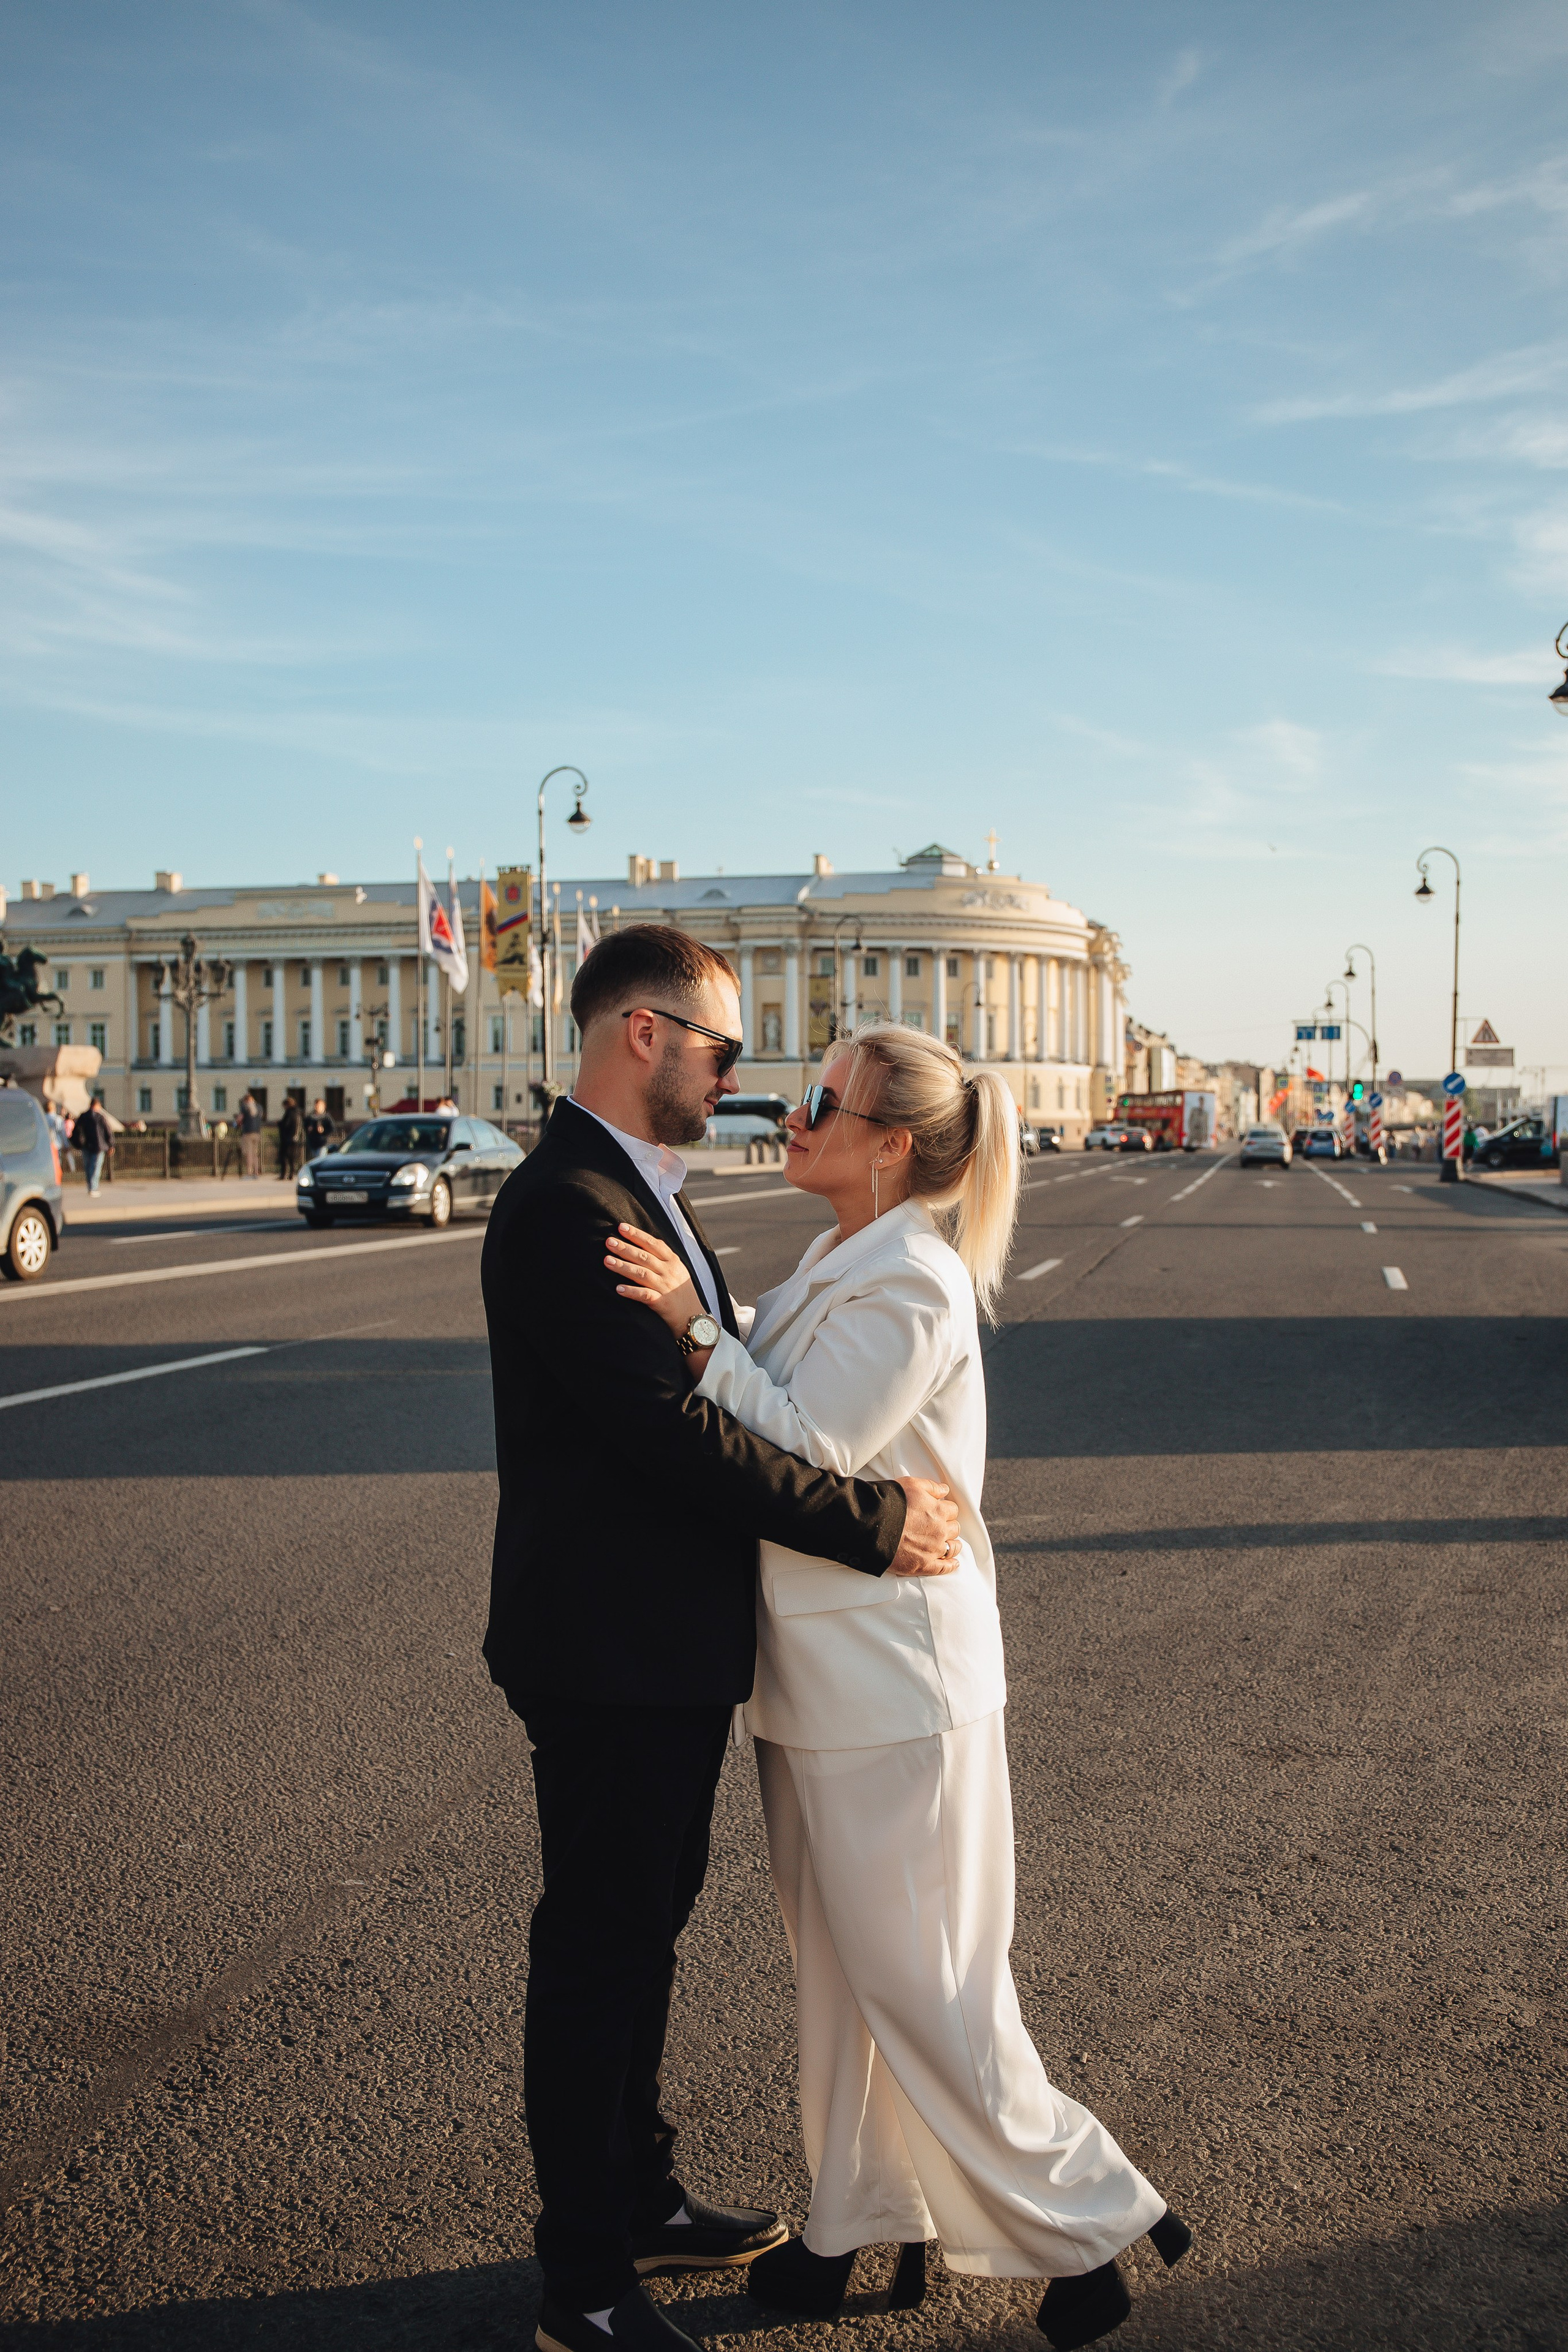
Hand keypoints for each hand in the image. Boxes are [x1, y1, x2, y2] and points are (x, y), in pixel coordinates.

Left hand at [605, 1224, 702, 1338]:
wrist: (693, 1317)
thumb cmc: (681, 1292)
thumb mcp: (677, 1270)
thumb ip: (662, 1258)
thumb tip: (641, 1243)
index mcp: (673, 1261)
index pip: (653, 1244)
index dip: (637, 1235)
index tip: (622, 1227)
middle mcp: (669, 1272)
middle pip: (644, 1257)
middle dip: (626, 1248)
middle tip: (609, 1241)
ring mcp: (665, 1287)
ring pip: (642, 1273)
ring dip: (623, 1267)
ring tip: (607, 1261)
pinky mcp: (662, 1303)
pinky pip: (645, 1295)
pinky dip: (631, 1291)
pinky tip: (618, 1288)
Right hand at [888, 1479, 960, 1575]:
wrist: (871, 1525)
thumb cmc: (889, 1503)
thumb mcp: (911, 1484)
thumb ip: (931, 1487)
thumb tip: (944, 1490)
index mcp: (938, 1511)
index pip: (953, 1510)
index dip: (946, 1510)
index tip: (940, 1511)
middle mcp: (939, 1531)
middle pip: (954, 1528)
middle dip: (948, 1526)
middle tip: (940, 1526)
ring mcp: (933, 1549)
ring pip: (952, 1548)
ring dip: (952, 1544)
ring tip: (948, 1543)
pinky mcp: (923, 1565)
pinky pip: (943, 1568)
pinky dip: (950, 1566)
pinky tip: (953, 1564)